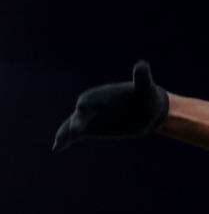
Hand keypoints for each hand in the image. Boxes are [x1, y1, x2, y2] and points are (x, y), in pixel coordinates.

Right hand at [53, 61, 169, 151]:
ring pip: (74, 124)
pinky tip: (56, 148)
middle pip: (82, 113)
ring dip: (66, 132)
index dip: (88, 101)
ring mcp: (90, 117)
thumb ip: (141, 78)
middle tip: (75, 129)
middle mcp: (93, 105)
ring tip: (59, 142)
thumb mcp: (146, 88)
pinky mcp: (90, 128)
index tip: (82, 105)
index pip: (93, 97)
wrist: (146, 110)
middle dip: (77, 120)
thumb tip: (142, 64)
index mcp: (103, 94)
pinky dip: (65, 140)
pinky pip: (75, 134)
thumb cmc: (146, 97)